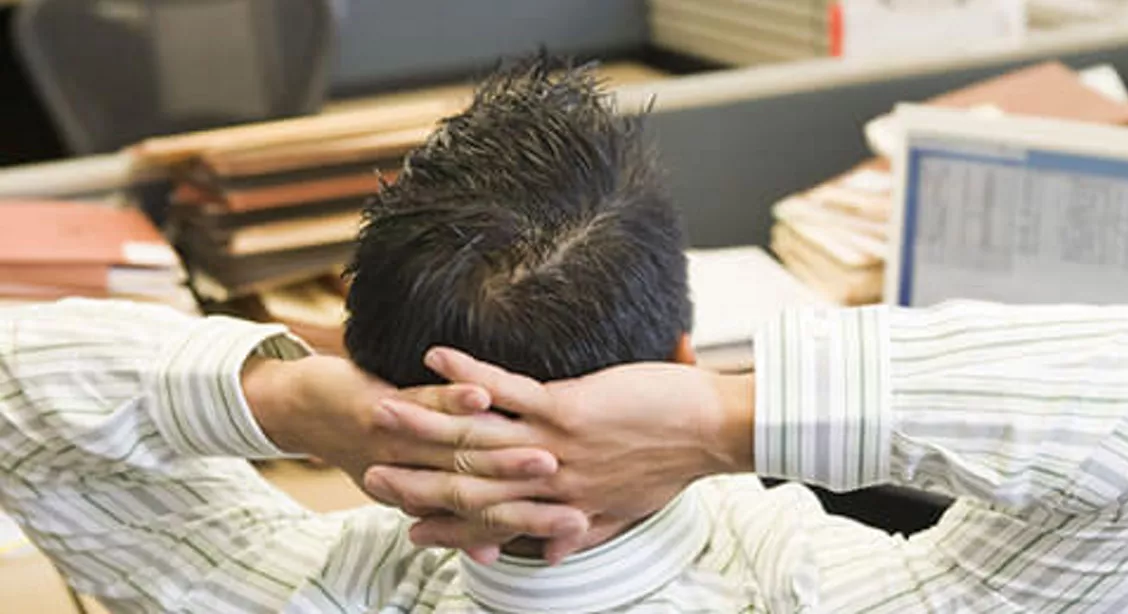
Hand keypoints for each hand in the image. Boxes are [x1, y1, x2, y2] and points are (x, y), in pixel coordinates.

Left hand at [244, 354, 588, 562]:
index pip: (497, 515)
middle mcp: (421, 474)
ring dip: (502, 453)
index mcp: (437, 493)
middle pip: (488, 490)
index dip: (536, 524)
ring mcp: (402, 441)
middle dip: (533, 497)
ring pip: (463, 449)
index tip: (576, 530)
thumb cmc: (368, 443)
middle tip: (574, 506)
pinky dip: (454, 395)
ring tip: (543, 452)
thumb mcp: (415, 482)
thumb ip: (458, 516)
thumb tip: (490, 553)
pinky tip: (479, 392)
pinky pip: (426, 402)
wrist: (304, 411)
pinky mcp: (381, 407)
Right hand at [362, 347, 755, 562]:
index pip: (492, 521)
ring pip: (476, 438)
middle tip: (369, 471)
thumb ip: (582, 528)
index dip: (447, 526)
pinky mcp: (568, 406)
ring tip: (380, 409)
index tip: (409, 527)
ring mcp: (554, 443)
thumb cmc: (673, 463)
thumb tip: (554, 547)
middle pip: (470, 484)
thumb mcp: (624, 512)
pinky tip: (434, 356)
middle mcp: (550, 482)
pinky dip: (467, 373)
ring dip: (424, 421)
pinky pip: (507, 388)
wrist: (712, 431)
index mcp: (562, 508)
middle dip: (417, 479)